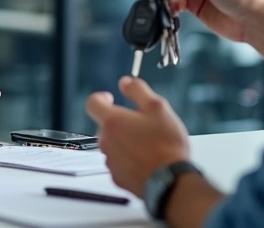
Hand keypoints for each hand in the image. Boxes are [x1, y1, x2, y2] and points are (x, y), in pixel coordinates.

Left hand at [87, 77, 189, 196]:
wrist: (171, 181)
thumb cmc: (166, 145)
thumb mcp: (157, 107)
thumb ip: (138, 91)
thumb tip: (125, 82)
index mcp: (113, 121)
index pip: (92, 103)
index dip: (101, 97)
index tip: (111, 98)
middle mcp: (106, 141)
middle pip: (104, 125)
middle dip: (119, 122)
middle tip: (142, 124)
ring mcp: (111, 161)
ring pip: (112, 144)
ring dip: (125, 141)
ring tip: (148, 144)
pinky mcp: (118, 177)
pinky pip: (119, 162)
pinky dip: (128, 159)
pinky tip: (146, 159)